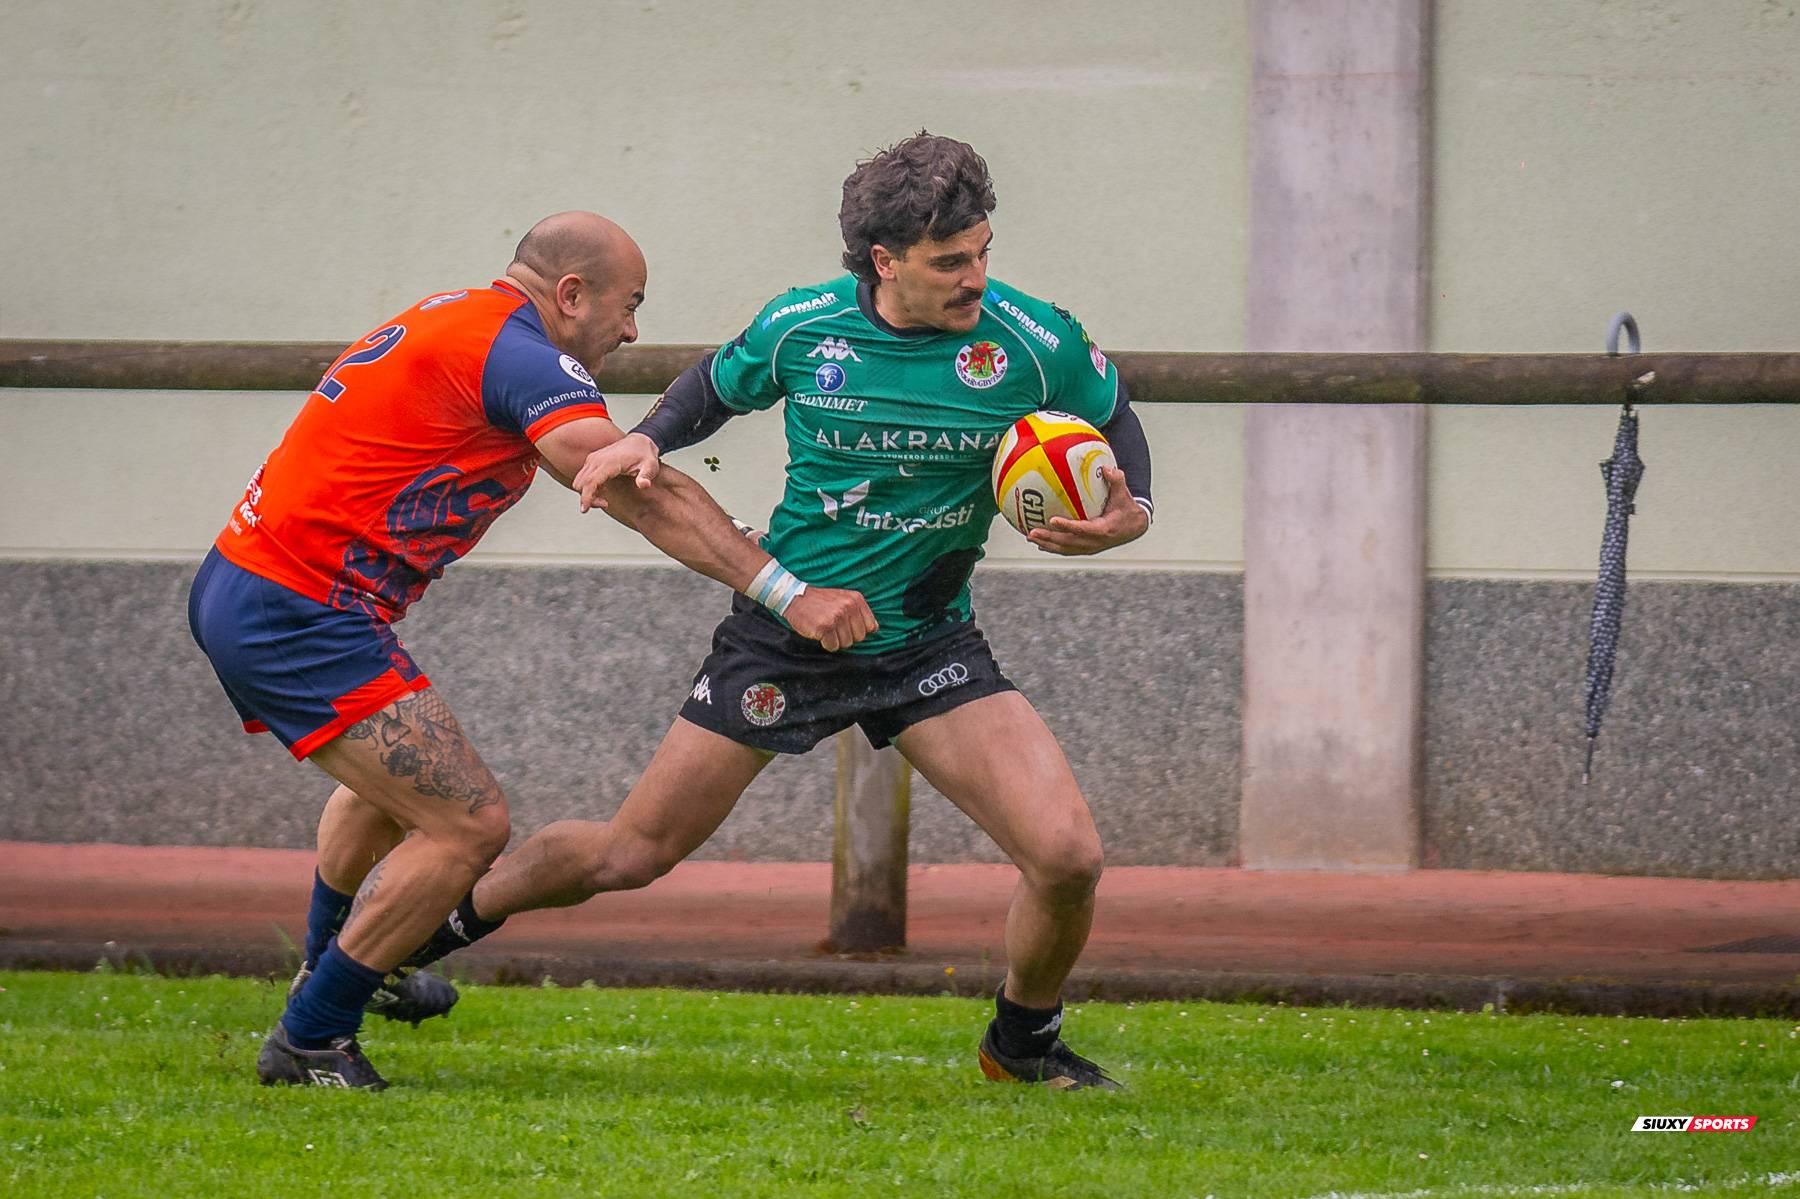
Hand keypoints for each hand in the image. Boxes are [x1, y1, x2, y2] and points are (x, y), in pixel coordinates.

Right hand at [574, 432, 660, 511]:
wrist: (640, 440)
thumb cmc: (645, 454)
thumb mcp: (650, 466)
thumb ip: (646, 476)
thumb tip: (644, 485)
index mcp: (608, 462)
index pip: (590, 481)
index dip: (586, 497)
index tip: (584, 510)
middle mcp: (597, 459)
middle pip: (581, 483)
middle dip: (588, 497)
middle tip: (605, 503)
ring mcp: (593, 459)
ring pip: (580, 481)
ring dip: (587, 492)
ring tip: (605, 496)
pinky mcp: (592, 460)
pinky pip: (583, 477)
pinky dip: (588, 486)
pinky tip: (603, 488)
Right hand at [782, 586, 878, 651]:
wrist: (794, 597)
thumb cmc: (820, 601)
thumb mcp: (843, 599)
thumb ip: (859, 612)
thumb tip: (875, 628)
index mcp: (856, 599)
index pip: (871, 627)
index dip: (858, 630)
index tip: (846, 625)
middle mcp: (849, 606)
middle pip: (859, 637)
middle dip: (846, 636)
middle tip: (833, 626)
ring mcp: (837, 616)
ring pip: (846, 644)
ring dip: (835, 640)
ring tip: (825, 627)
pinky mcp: (825, 627)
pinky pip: (833, 646)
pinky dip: (825, 643)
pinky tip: (819, 631)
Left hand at [1027, 466, 1149, 555]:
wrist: (1134, 527)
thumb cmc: (1126, 508)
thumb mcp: (1124, 494)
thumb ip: (1116, 480)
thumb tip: (1106, 467)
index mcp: (1104, 529)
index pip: (1083, 529)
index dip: (1068, 526)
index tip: (1053, 520)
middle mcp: (1095, 542)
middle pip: (1068, 543)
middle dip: (1049, 539)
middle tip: (1032, 532)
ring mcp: (1090, 547)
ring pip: (1065, 549)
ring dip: (1047, 544)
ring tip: (1030, 537)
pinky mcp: (1086, 549)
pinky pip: (1067, 549)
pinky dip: (1053, 546)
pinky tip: (1040, 542)